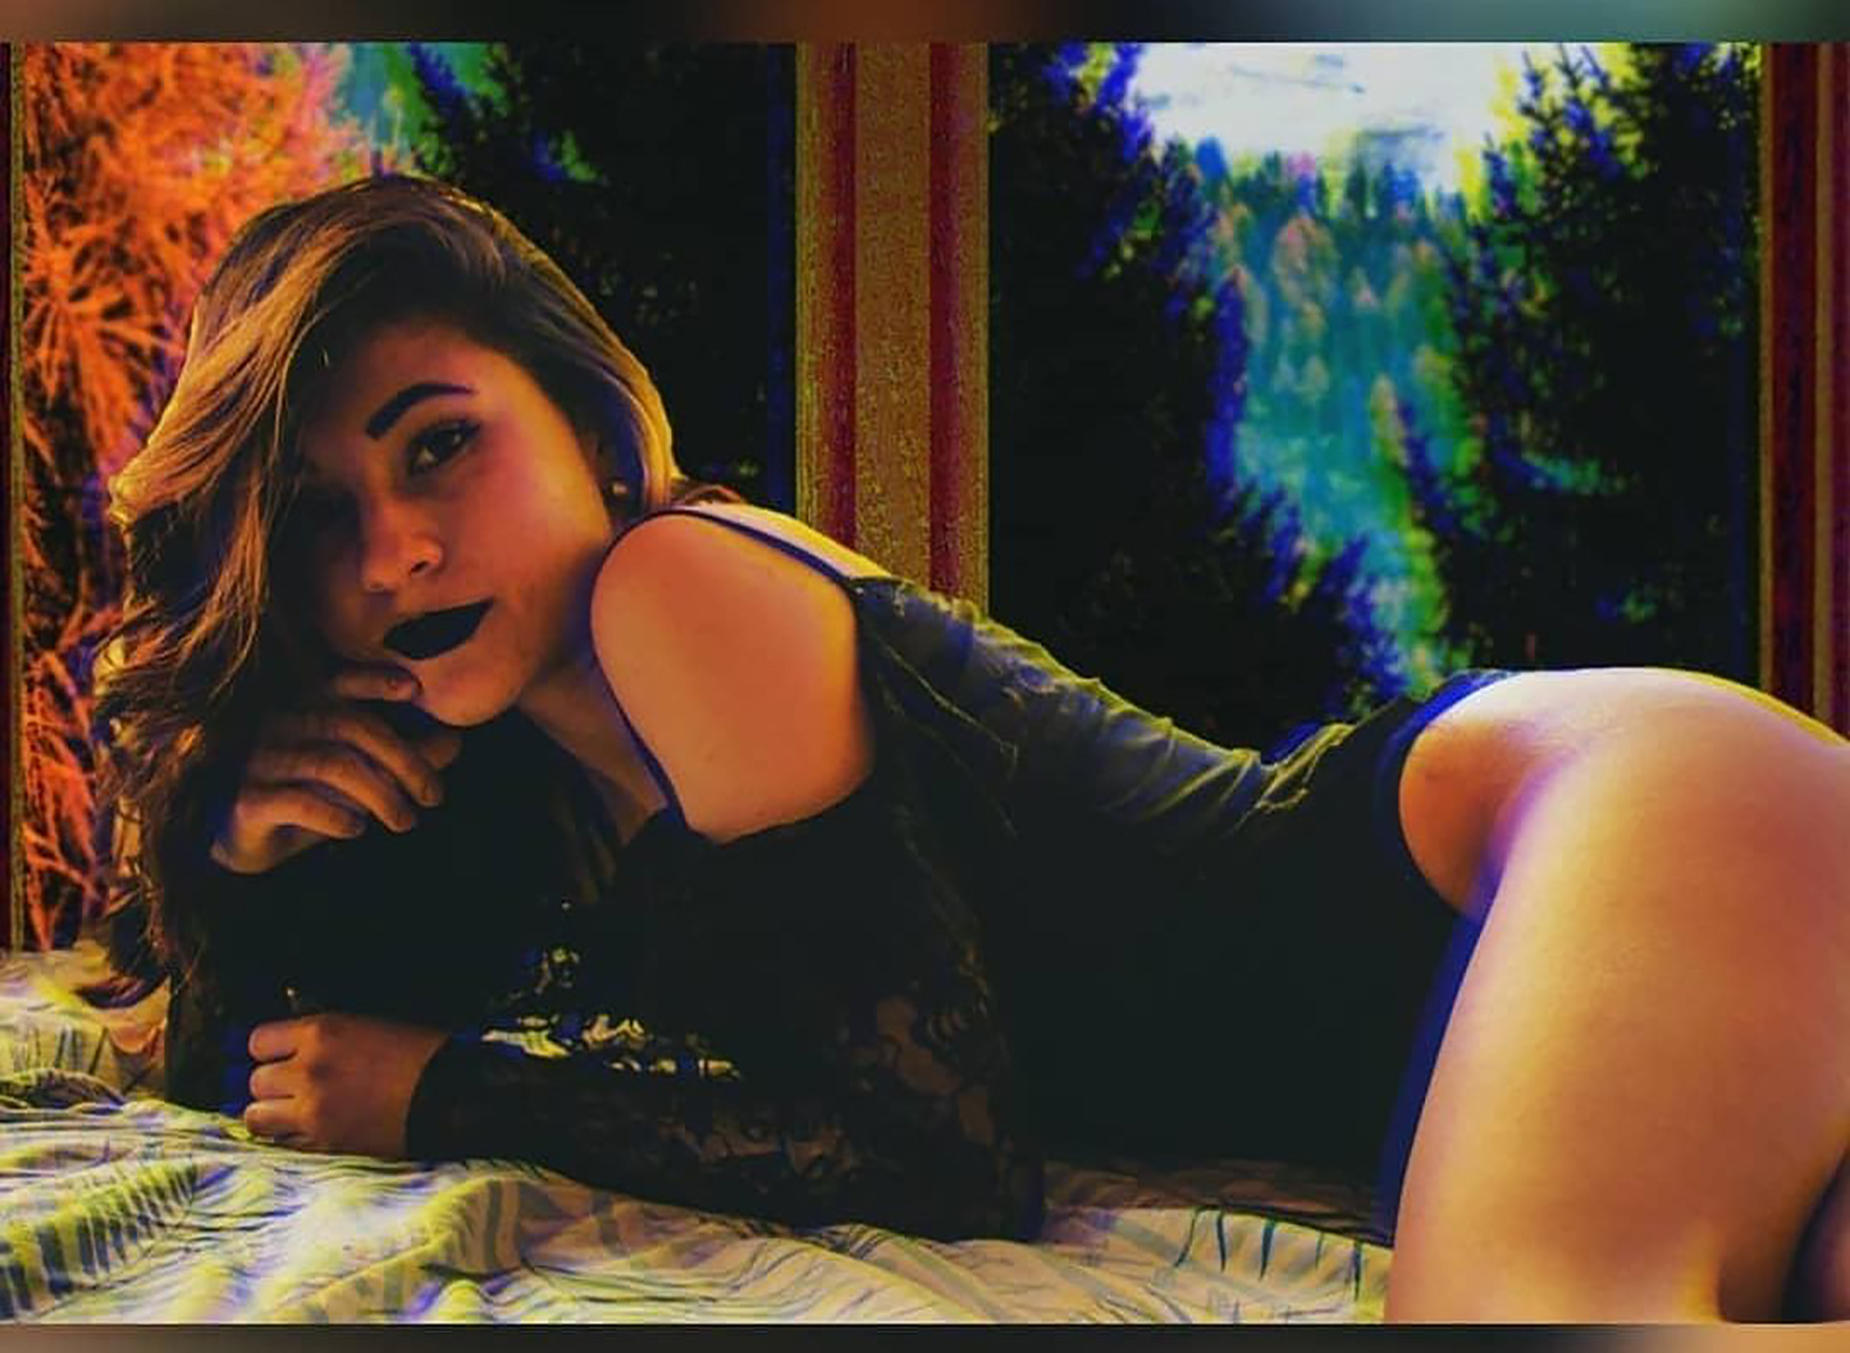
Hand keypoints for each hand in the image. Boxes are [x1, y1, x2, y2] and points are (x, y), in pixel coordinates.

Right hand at [209, 665, 464, 875]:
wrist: (244, 842)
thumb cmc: (308, 798)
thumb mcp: (359, 777)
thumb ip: (402, 757)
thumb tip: (455, 742)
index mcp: (305, 708)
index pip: (341, 682)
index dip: (375, 680)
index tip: (413, 690)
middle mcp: (280, 724)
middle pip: (354, 727)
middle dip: (404, 761)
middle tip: (434, 796)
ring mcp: (260, 759)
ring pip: (333, 765)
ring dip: (380, 795)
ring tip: (406, 821)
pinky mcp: (248, 799)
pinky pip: (299, 801)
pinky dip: (335, 816)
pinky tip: (356, 829)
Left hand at [244, 1012, 449, 1158]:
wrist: (450, 1095)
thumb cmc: (419, 1056)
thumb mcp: (367, 1026)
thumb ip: (323, 1036)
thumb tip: (291, 1046)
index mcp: (321, 1032)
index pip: (258, 1041)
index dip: (269, 1050)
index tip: (280, 1055)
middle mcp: (309, 1070)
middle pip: (256, 1081)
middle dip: (272, 1084)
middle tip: (294, 1086)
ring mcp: (313, 1110)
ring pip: (257, 1116)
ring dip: (271, 1113)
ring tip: (293, 1112)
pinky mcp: (323, 1143)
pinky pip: (281, 1142)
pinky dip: (289, 1137)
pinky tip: (310, 1129)